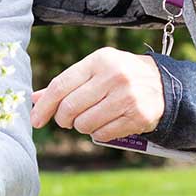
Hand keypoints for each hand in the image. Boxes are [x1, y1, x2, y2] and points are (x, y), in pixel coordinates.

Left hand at [30, 47, 164, 141]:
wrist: (162, 84)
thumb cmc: (119, 76)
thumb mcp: (94, 70)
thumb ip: (66, 84)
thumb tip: (33, 99)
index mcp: (99, 60)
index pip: (61, 85)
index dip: (44, 106)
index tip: (36, 120)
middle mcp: (114, 76)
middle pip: (70, 108)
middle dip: (63, 119)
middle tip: (67, 120)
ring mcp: (127, 97)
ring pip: (85, 124)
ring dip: (82, 127)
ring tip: (90, 118)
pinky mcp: (137, 116)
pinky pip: (102, 135)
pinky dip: (98, 134)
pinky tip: (107, 123)